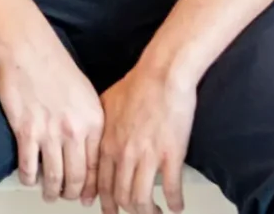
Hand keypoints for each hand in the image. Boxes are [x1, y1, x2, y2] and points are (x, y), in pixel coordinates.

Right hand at [0, 39, 104, 204]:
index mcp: (94, 121)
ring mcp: (50, 133)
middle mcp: (75, 130)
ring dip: (50, 191)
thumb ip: (90, 122)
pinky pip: (28, 166)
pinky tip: (29, 180)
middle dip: (72, 193)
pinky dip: (28, 178)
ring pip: (53, 176)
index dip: (92, 186)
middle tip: (67, 198)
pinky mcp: (26, 132)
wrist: (32, 54)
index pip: (97, 164)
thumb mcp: (87, 96)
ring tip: (49, 195)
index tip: (88, 197)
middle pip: (76, 176)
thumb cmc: (59, 71)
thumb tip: (91, 148)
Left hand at [97, 64, 197, 212]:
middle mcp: (123, 156)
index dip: (106, 201)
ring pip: (141, 198)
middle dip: (127, 211)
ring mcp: (147, 157)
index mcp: (107, 145)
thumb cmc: (139, 82)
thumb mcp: (106, 103)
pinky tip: (177, 206)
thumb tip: (96, 131)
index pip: (101, 184)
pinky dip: (173, 201)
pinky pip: (171, 187)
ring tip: (156, 213)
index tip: (110, 209)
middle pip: (121, 196)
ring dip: (148, 212)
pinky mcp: (171, 154)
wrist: (163, 73)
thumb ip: (99, 124)